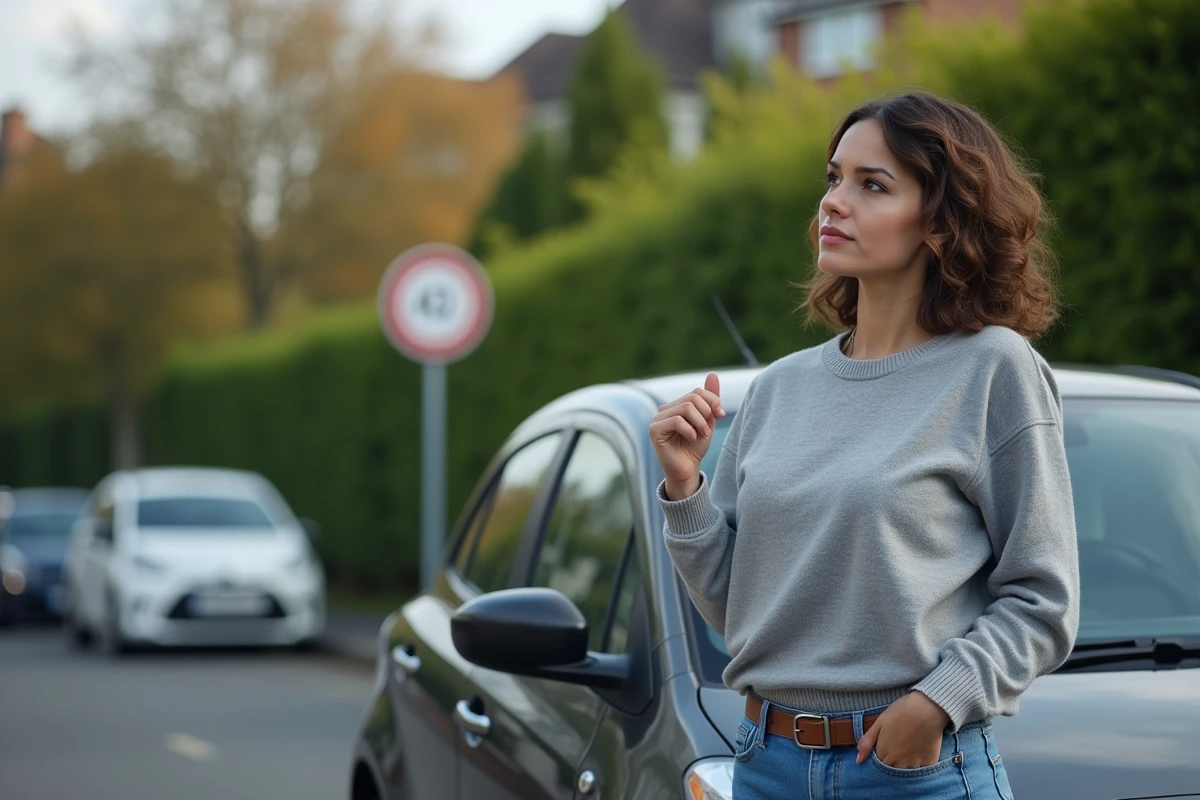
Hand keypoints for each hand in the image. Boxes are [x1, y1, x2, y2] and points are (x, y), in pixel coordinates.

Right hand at [648, 373, 724, 499]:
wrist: (687, 469)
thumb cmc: (695, 447)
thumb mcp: (708, 420)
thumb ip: (710, 399)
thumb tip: (712, 374)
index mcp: (676, 405)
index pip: (697, 391)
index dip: (712, 401)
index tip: (720, 415)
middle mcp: (665, 409)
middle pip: (692, 398)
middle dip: (706, 414)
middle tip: (707, 431)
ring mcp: (657, 419)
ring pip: (686, 408)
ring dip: (699, 423)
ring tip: (701, 435)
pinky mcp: (654, 430)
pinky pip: (677, 421)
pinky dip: (689, 430)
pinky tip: (691, 438)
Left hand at [856, 691, 951, 768]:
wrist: (926, 708)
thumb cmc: (901, 712)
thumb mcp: (879, 723)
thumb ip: (867, 743)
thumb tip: (858, 760)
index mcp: (883, 754)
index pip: (878, 764)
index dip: (880, 755)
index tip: (885, 745)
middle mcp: (898, 763)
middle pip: (891, 769)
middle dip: (891, 761)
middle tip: (898, 745)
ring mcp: (914, 765)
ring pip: (905, 772)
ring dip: (904, 764)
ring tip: (908, 747)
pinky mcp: (928, 764)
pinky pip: (921, 771)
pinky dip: (919, 764)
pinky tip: (919, 750)